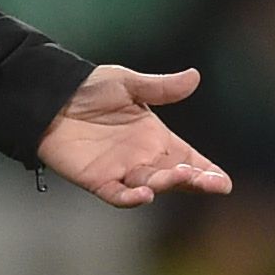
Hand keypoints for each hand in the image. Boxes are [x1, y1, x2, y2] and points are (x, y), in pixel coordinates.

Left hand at [35, 65, 233, 205]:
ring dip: (166, 184)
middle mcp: (143, 159)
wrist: (50, 97)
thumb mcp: (127, 83)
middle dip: (194, 180)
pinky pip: (117, 195)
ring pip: (151, 185)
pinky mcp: (97, 180)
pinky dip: (131, 198)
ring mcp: (121, 172)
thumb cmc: (90, 89)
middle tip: (210, 182)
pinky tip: (144, 196)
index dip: (207, 172)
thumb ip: (160, 87)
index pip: (189, 159)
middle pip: (175, 176)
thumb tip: (194, 77)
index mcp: (156, 138)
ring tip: (181, 176)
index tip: (223, 183)